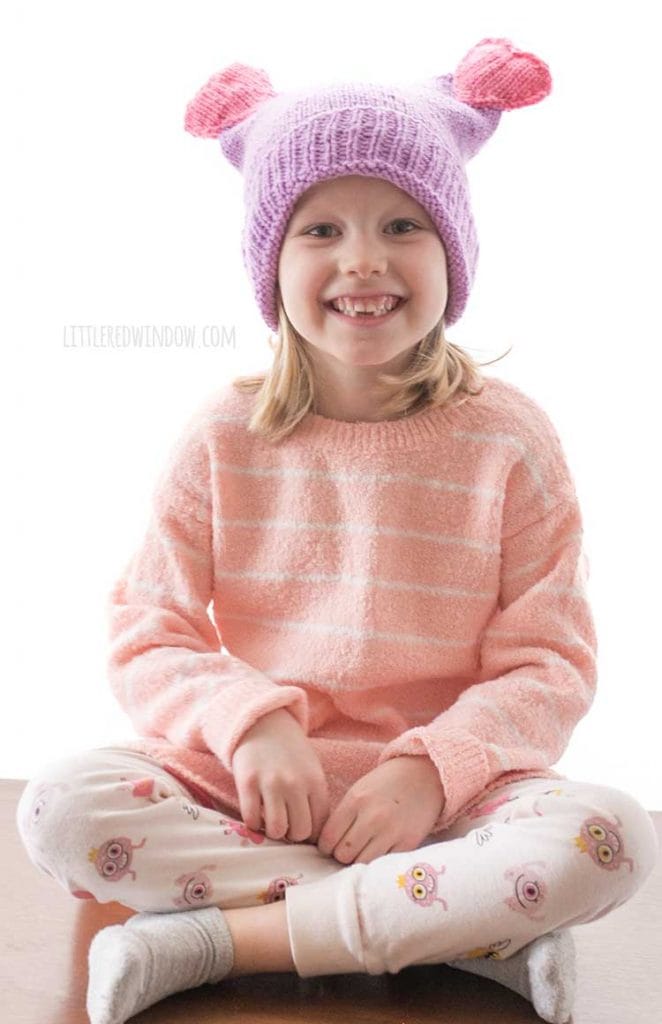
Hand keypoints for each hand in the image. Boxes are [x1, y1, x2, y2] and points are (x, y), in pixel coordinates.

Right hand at [231, 707, 329, 842]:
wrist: (263, 722)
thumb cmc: (290, 751)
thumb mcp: (311, 770)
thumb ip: (315, 799)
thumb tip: (315, 837)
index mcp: (315, 781)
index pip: (321, 825)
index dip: (312, 834)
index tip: (303, 829)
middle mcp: (295, 784)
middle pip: (300, 832)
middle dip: (293, 835)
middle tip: (286, 825)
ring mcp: (271, 783)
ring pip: (277, 830)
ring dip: (274, 831)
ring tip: (271, 820)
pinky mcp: (247, 783)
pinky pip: (252, 819)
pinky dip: (254, 823)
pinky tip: (256, 812)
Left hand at [316, 755, 445, 864]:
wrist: (424, 776)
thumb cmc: (386, 785)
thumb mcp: (359, 791)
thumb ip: (344, 816)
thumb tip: (327, 847)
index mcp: (356, 801)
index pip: (328, 839)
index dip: (326, 846)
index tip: (332, 845)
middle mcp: (372, 817)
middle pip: (342, 855)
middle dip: (342, 855)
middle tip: (349, 848)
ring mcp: (392, 831)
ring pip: (361, 864)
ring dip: (360, 860)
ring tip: (364, 850)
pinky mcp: (408, 843)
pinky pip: (383, 864)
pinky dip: (378, 862)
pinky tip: (380, 850)